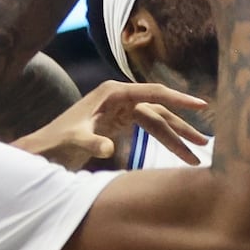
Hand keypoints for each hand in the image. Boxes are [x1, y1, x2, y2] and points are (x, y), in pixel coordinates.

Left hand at [20, 79, 208, 169]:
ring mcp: (121, 110)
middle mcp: (121, 98)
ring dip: (175, 138)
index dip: (178, 99)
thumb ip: (92, 142)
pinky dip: (163, 141)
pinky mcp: (120, 123)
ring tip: (196, 156)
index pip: (153, 94)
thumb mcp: (74, 140)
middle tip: (205, 143)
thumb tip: (109, 148)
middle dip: (182, 128)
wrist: (43, 148)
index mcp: (114, 93)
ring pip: (157, 122)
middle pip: (160, 111)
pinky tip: (176, 151)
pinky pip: (148, 130)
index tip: (201, 104)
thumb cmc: (57, 140)